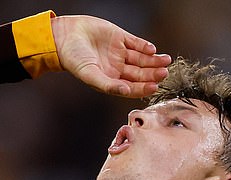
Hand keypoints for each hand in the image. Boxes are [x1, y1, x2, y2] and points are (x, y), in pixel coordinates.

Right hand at [51, 15, 170, 97]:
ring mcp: (120, 53)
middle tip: (164, 72)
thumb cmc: (74, 60)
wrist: (65, 37)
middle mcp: (118, 69)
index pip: (132, 88)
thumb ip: (108, 85)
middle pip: (140, 74)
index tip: (155, 86)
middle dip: (152, 74)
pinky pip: (136, 43)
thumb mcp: (90, 75)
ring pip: (141, 59)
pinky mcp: (120, 37)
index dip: (144, 88)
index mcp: (112, 81)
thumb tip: (126, 92)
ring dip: (153, 60)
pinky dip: (144, 46)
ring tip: (165, 60)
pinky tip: (152, 49)